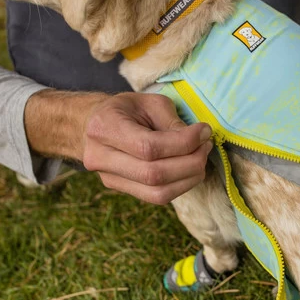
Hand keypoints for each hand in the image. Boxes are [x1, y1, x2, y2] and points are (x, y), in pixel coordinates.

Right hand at [81, 93, 212, 203]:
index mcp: (104, 128)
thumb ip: (171, 121)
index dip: (184, 142)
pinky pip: (157, 197)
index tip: (204, 131)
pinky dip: (181, 186)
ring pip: (157, 193)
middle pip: (154, 174)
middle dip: (190, 162)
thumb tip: (198, 140)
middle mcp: (100, 158)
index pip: (149, 147)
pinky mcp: (121, 189)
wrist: (93, 126)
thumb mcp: (149, 102)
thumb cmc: (125, 109)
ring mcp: (109, 178)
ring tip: (201, 158)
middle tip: (206, 145)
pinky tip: (190, 170)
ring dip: (189, 178)